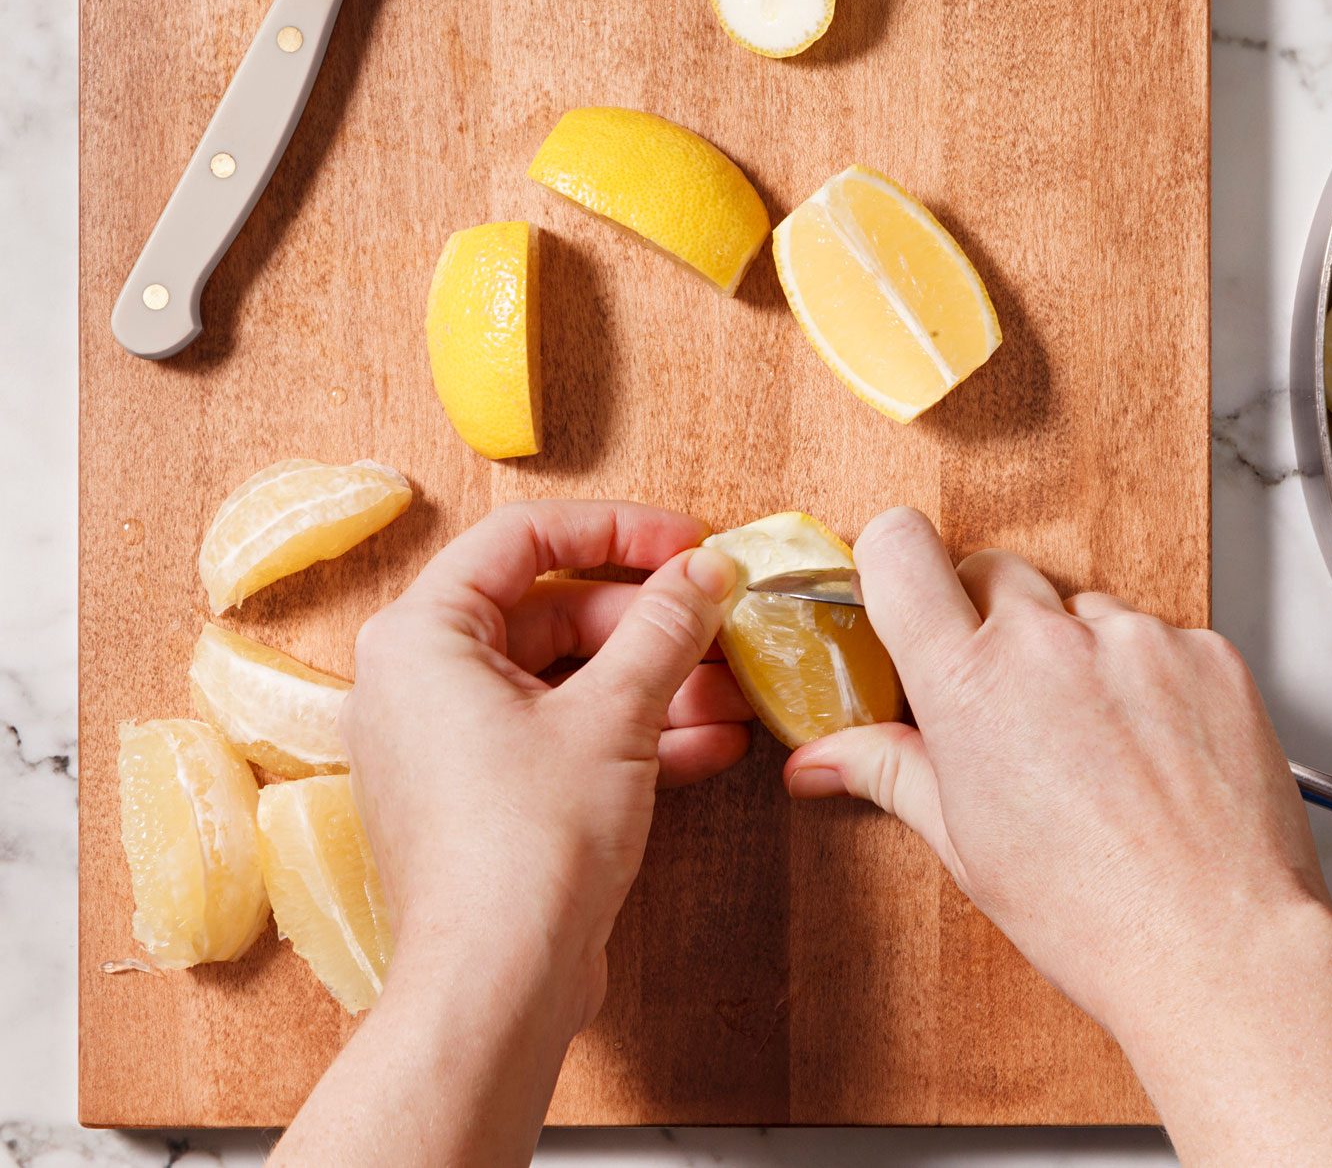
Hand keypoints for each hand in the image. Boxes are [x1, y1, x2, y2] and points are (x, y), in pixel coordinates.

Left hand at [340, 500, 749, 1034]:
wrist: (496, 981)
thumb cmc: (526, 844)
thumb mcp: (616, 713)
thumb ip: (665, 625)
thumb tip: (704, 569)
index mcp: (423, 635)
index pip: (524, 536)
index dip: (619, 531)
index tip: (689, 545)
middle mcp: (419, 680)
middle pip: (552, 611)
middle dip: (651, 626)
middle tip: (722, 628)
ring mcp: (446, 743)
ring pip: (564, 682)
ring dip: (654, 684)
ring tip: (731, 697)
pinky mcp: (479, 798)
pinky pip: (558, 737)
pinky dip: (627, 735)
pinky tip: (706, 744)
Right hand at [781, 507, 1323, 1027]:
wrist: (1217, 945)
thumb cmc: (1091, 914)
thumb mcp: (966, 845)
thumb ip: (892, 771)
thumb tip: (820, 760)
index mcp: (971, 683)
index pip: (900, 548)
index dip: (894, 561)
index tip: (902, 593)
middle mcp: (1052, 641)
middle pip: (993, 570)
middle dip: (987, 619)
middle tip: (1005, 700)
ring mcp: (1138, 639)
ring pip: (1083, 609)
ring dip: (1077, 653)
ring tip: (1098, 748)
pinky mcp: (1208, 652)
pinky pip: (1161, 637)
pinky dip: (1151, 678)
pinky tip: (1156, 753)